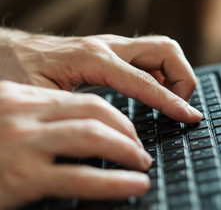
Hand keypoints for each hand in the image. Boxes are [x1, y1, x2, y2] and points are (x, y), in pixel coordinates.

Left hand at [0, 28, 201, 122]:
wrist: (8, 52)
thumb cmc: (19, 72)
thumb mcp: (42, 97)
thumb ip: (77, 109)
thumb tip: (109, 131)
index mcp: (95, 58)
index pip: (147, 81)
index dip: (173, 102)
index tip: (190, 116)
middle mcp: (109, 47)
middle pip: (166, 51)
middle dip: (183, 78)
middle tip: (180, 106)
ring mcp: (113, 47)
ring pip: (162, 50)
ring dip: (176, 74)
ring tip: (171, 102)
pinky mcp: (113, 52)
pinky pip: (150, 58)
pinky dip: (162, 75)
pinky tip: (155, 94)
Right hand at [0, 81, 151, 208]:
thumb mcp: (5, 118)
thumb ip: (35, 120)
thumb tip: (72, 129)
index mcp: (23, 100)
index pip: (84, 101)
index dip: (116, 116)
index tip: (129, 130)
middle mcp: (26, 114)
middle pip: (95, 112)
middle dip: (126, 131)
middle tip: (140, 149)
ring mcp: (24, 144)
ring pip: (93, 137)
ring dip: (126, 150)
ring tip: (142, 165)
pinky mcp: (22, 177)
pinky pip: (80, 177)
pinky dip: (113, 182)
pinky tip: (133, 186)